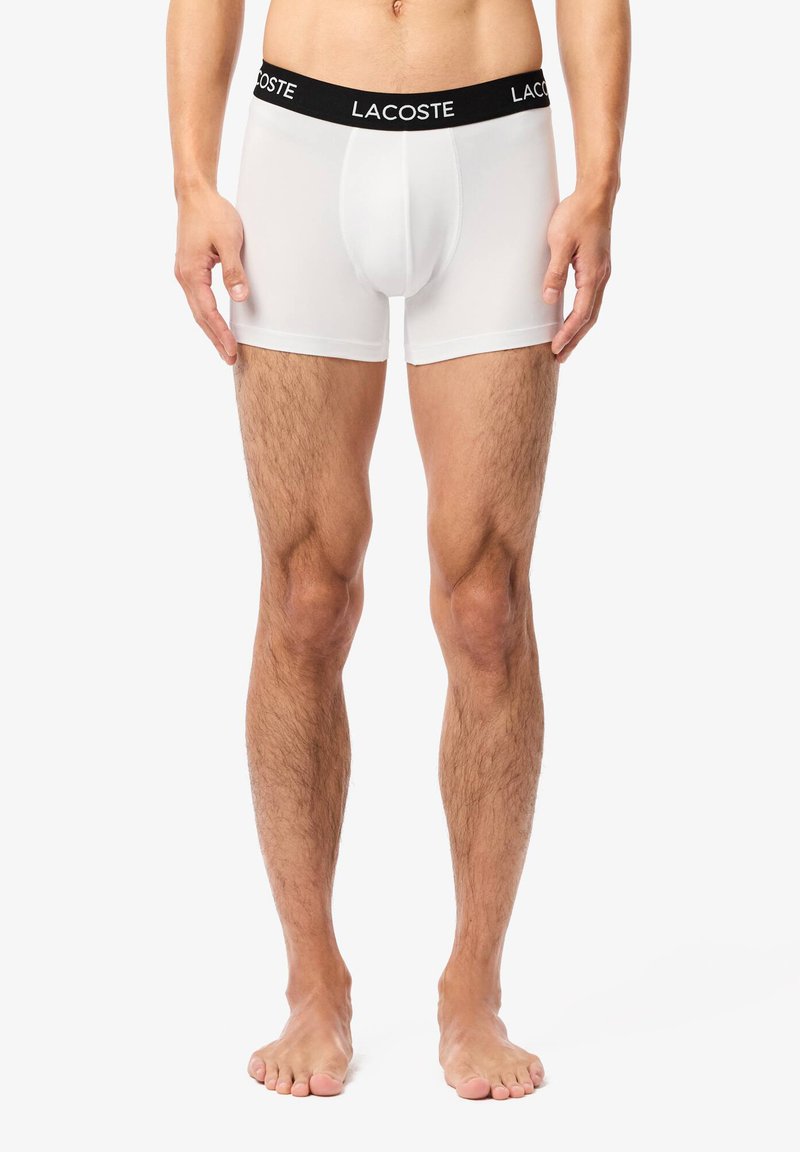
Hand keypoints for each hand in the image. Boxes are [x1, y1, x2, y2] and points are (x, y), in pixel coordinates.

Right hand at [174, 187, 248, 364]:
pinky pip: (198, 300)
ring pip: (198, 310)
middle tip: (230, 359)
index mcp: (191, 272)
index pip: (208, 311)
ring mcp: (184, 274)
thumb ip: (234, 270)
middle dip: (216, 339)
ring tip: (225, 349)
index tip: (233, 349)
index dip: (221, 333)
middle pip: (200, 317)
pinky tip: (215, 325)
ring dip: (211, 331)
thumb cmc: (212, 213)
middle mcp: (184, 276)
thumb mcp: (229, 240)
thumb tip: (240, 297)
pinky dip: (207, 316)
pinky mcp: (189, 270)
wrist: (194, 194)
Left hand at [542, 191, 612, 363]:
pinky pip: (591, 298)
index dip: (568, 333)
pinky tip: (573, 319)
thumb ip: (555, 272)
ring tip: (566, 345)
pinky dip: (582, 315)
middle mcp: (601, 276)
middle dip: (575, 339)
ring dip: (579, 329)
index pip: (581, 313)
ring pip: (592, 309)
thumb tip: (550, 299)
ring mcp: (602, 272)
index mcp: (593, 274)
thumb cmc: (577, 214)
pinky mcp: (598, 267)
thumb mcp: (560, 242)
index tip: (555, 348)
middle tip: (560, 358)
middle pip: (589, 318)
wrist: (596, 194)